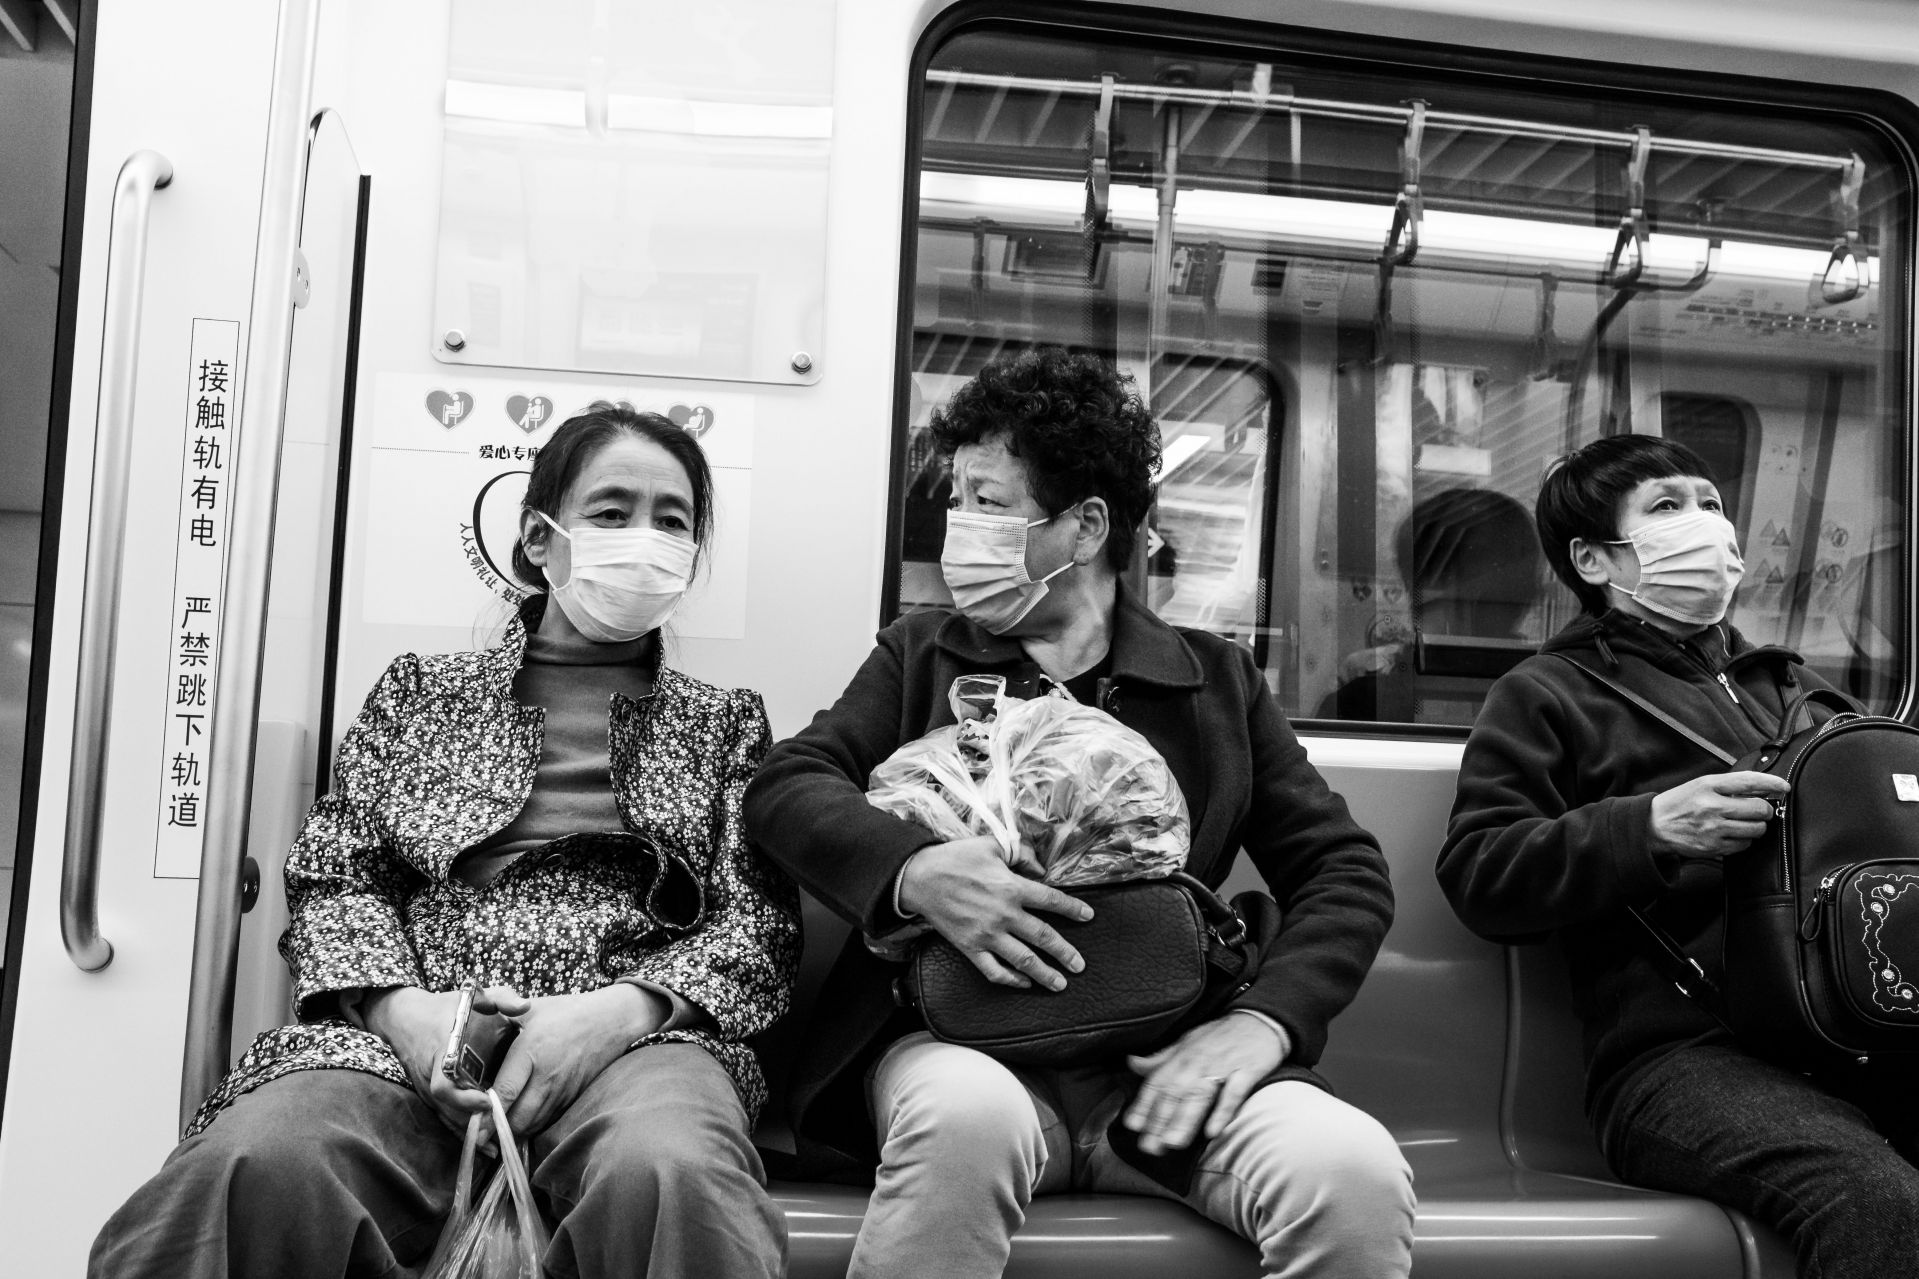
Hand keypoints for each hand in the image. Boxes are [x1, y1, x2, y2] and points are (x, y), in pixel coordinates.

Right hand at [362, 985, 496, 1133]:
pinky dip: (464, 1132)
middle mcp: (431, 1074)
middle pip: (448, 1108)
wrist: (406, 1017)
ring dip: (471, 1132)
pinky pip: (446, 1118)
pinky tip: (485, 1146)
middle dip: (472, 1121)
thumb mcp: (474, 996)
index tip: (487, 1101)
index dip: (463, 1097)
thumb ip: (500, 998)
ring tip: (497, 1145)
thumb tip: (525, 1005)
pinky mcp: (430, 1097)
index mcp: (441, 1050)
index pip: (444, 1083)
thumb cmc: (446, 1007)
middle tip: (498, 1129)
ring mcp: (428, 1088)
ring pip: (447, 1117)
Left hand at [484, 984, 669, 1137]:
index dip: (486, 1112)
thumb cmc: (567, 1011)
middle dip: (496, 1128)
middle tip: (479, 1127)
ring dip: (513, 1129)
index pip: (504, 1092)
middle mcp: (546, 1077)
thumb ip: (500, 1006)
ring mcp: (561, 1091)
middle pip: (517, 1119)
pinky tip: (519, 1117)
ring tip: (495, 1126)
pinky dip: (531, 1124)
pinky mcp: (570, 1098)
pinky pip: (546, 1121)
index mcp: (531, 1052)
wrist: (610, 1020)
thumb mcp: (532, 1007)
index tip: (471, 1124)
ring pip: (532, 1125)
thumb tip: (473, 1006)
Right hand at [897, 835, 1092, 990]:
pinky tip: (1024, 983)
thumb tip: (1040, 867)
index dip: (1072, 909)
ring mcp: (987, 935)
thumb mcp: (991, 844)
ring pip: (1024, 959)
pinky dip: (1011, 980)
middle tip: (1080, 965)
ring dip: (1045, 973)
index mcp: (1012, 887)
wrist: (920, 878)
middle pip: (1044, 937)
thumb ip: (1021, 853)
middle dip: (1065, 953)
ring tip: (1060, 983)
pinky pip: (994, 970)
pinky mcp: (970, 948)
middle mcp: (1004, 914)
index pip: (1051, 900)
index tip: (1088, 917)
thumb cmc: (955, 858)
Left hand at [1122, 1012, 1288, 1154]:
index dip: (1143, 1103)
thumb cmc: (1220, 1035)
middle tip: (1148, 1147)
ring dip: (1184, 1119)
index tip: (1131, 1125)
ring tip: (1172, 1143)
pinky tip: (1213, 1131)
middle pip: (1175, 1094)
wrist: (1259, 1019)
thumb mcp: (1186, 1042)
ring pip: (1200, 1096)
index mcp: (1182, 1057)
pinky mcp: (1247, 1072)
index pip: (1158, 1082)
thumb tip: (1131, 1063)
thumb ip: (1160, 1058)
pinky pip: (1233, 1094)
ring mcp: (1222, 1067)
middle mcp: (1198, 1062)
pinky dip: (1222, 1111)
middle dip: (1160, 1120)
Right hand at [1648, 771, 1789, 859]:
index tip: (1784, 787)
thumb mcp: (1700, 785)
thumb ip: (1729, 786)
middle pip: (1759, 809)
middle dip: (1764, 810)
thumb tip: (1762, 790)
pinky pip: (1744, 845)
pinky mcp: (1714, 847)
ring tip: (1744, 822)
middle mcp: (1712, 806)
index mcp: (1708, 786)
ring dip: (1756, 826)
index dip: (1772, 783)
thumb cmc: (1679, 803)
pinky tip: (1732, 834)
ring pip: (1756, 829)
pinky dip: (1744, 840)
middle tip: (1758, 810)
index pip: (1749, 782)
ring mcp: (1713, 829)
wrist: (1654, 826)